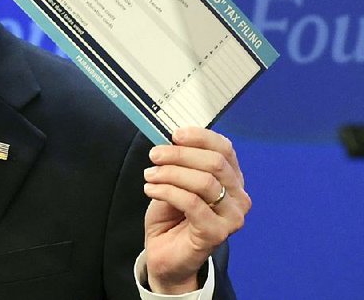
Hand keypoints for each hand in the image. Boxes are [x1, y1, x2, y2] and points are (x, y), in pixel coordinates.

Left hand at [142, 127, 250, 293]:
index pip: (224, 148)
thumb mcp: (175, 180)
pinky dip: (167, 191)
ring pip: (204, 182)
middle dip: (180, 154)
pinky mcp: (217, 234)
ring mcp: (232, 217)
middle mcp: (238, 197)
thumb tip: (171, 139)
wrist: (166, 253)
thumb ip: (179, 161)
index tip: (174, 135)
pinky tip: (151, 189)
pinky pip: (192, 203)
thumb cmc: (172, 214)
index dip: (200, 137)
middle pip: (214, 163)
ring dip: (170, 173)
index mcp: (231, 178)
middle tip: (155, 155)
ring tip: (149, 175)